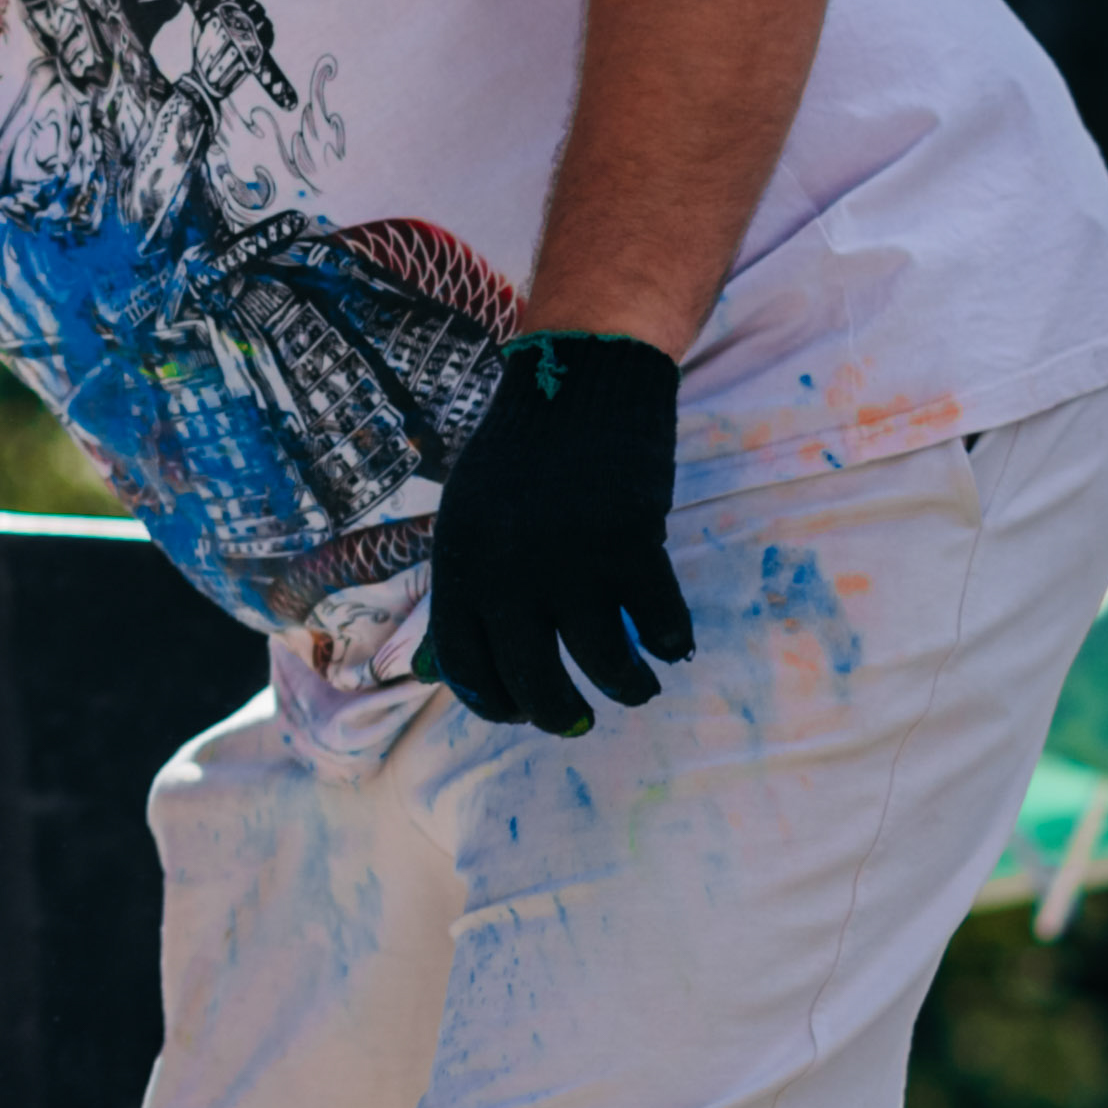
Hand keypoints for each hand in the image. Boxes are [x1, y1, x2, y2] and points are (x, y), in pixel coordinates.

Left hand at [424, 332, 694, 734]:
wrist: (577, 388)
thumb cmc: (520, 460)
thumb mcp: (466, 522)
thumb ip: (463, 592)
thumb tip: (438, 673)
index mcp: (459, 566)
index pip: (466, 667)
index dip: (494, 702)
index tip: (519, 710)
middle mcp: (508, 573)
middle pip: (533, 681)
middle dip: (558, 714)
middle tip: (577, 719)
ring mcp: (570, 561)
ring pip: (604, 664)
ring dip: (627, 687)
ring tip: (639, 685)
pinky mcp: (629, 544)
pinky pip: (658, 623)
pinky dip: (669, 640)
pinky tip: (668, 642)